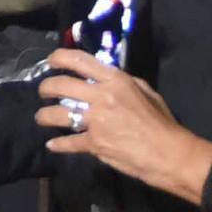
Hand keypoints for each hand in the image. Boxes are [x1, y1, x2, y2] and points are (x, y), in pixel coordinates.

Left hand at [36, 49, 211, 204]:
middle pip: (61, 85)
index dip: (59, 57)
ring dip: (45, 115)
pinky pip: (69, 142)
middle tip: (43, 91)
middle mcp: (101, 97)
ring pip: (58, 114)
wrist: (170, 154)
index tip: (51, 60)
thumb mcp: (145, 91)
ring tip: (41, 117)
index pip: (80, 60)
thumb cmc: (161, 121)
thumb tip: (104, 77)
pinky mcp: (94, 144)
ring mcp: (96, 121)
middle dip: (46, 87)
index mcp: (115, 80)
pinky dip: (58, 144)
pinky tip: (52, 144)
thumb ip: (122, 82)